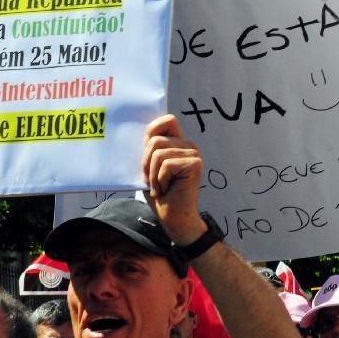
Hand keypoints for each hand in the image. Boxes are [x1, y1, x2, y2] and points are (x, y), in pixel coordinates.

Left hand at [140, 115, 204, 243]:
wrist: (172, 217)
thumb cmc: (160, 193)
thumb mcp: (148, 166)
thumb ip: (149, 146)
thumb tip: (143, 131)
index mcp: (178, 143)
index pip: (167, 120)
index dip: (153, 131)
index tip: (147, 154)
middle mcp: (188, 145)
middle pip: (155, 140)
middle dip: (146, 164)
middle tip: (154, 180)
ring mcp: (194, 154)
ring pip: (158, 153)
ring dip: (153, 175)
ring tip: (161, 187)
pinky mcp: (195, 164)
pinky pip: (166, 165)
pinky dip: (160, 180)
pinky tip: (167, 189)